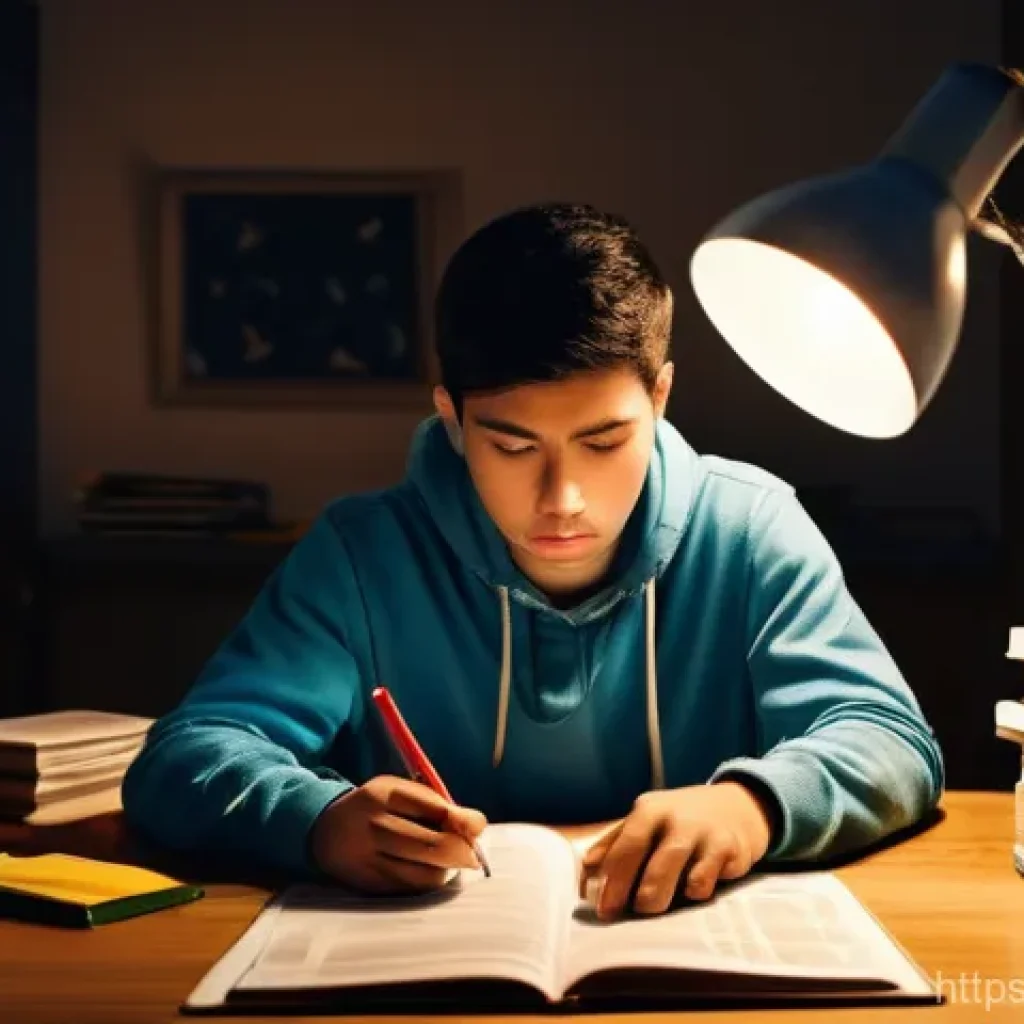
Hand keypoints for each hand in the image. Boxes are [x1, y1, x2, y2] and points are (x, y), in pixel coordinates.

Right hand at [310, 774, 487, 894]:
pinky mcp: (367, 883)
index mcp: (385, 793)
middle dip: (461, 852)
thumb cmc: (378, 808)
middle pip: (433, 845)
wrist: (325, 829)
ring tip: (449, 863)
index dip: (464, 821)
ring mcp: (369, 857)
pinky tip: (428, 873)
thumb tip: (477, 826)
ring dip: (446, 871)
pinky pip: (410, 889)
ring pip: (424, 874)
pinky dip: (427, 883)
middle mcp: (375, 824)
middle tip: (472, 855)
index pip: (435, 809)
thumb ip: (435, 805)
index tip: (478, 826)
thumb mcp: (399, 793)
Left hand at [579, 782, 774, 918]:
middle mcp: (676, 817)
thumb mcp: (648, 819)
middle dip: (637, 895)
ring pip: (679, 874)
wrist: (737, 806)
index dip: (613, 881)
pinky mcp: (729, 849)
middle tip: (628, 915)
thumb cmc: (681, 819)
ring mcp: (704, 833)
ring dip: (662, 897)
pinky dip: (694, 891)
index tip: (603, 910)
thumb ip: (617, 840)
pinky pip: (706, 881)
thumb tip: (587, 865)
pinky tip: (690, 890)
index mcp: (649, 809)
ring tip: (653, 907)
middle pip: (652, 863)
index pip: (625, 847)